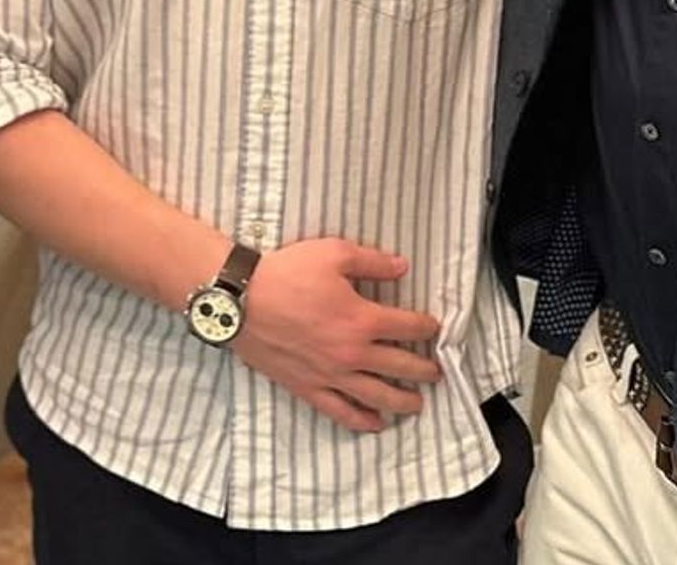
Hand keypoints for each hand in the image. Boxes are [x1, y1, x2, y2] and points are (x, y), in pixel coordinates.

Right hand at [231, 237, 442, 432]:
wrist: (239, 301)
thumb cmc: (285, 273)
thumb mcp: (332, 253)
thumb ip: (372, 261)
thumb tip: (403, 268)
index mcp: (362, 319)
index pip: (409, 327)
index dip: (427, 327)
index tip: (434, 327)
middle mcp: (353, 353)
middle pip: (402, 366)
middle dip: (425, 369)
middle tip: (436, 372)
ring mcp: (331, 375)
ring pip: (378, 396)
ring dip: (404, 401)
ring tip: (417, 403)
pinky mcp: (308, 387)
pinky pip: (342, 412)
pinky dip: (363, 421)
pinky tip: (376, 423)